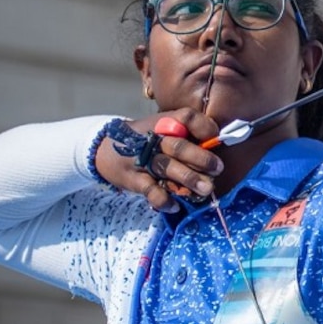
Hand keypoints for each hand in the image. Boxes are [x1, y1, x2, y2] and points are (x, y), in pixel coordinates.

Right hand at [94, 110, 222, 212]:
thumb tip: (217, 143)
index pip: (186, 118)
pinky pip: (150, 190)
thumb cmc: (144, 139)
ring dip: (188, 179)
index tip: (215, 136)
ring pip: (167, 168)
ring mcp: (142, 159)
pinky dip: (163, 199)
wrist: (103, 149)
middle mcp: (153, 139)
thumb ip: (186, 134)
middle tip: (218, 168)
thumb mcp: (162, 128)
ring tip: (206, 189)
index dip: (203, 126)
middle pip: (179, 146)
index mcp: (164, 123)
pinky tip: (175, 205)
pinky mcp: (133, 178)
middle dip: (201, 158)